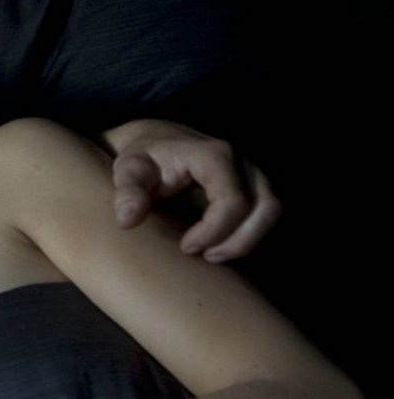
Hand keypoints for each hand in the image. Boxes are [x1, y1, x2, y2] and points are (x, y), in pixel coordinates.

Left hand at [105, 119, 280, 261]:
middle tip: (203, 256)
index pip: (233, 200)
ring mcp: (252, 172)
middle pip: (265, 207)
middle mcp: (241, 161)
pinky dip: (247, 235)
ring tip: (211, 254)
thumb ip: (127, 192)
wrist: (154, 143)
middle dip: (236, 241)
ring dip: (246, 240)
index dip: (214, 230)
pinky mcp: (254, 185)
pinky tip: (218, 246)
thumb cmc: (142, 158)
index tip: (185, 247)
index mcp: (214, 155)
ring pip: (271, 211)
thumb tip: (126, 220)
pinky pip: (265, 214)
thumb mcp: (128, 170)